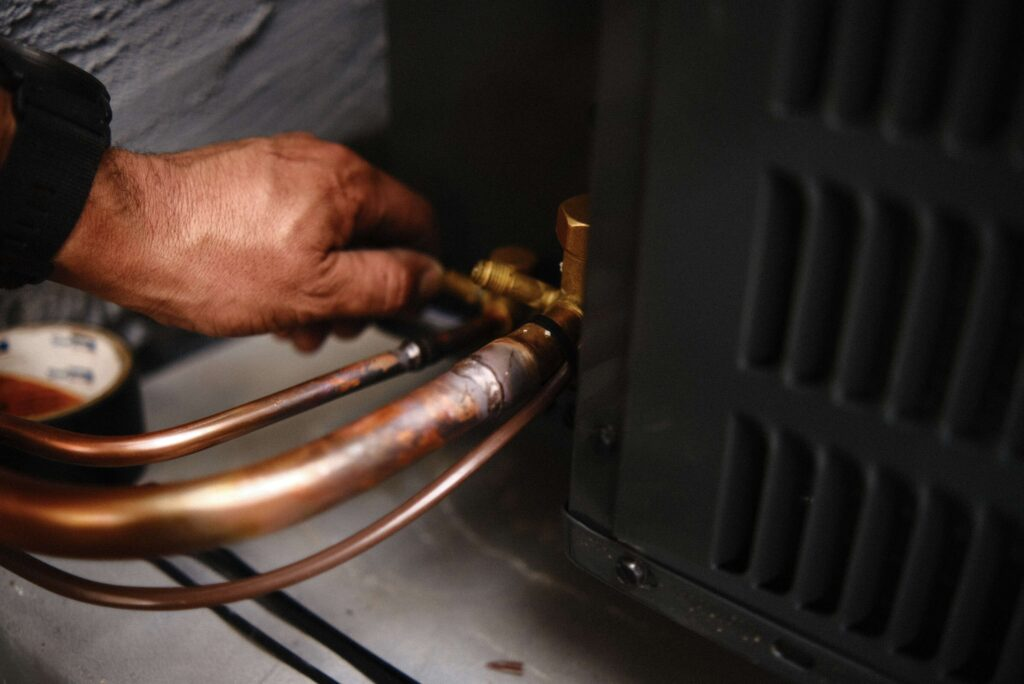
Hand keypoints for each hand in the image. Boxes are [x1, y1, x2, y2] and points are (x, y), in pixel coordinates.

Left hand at [49, 132, 440, 347]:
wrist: (119, 232)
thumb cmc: (206, 260)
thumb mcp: (316, 292)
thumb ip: (386, 284)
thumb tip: (429, 278)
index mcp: (348, 184)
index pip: (420, 221)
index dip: (423, 269)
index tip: (409, 303)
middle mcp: (321, 164)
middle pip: (376, 229)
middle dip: (364, 286)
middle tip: (338, 325)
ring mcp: (284, 167)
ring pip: (332, 233)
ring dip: (327, 283)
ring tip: (295, 320)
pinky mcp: (252, 179)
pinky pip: (296, 224)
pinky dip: (296, 263)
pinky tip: (270, 297)